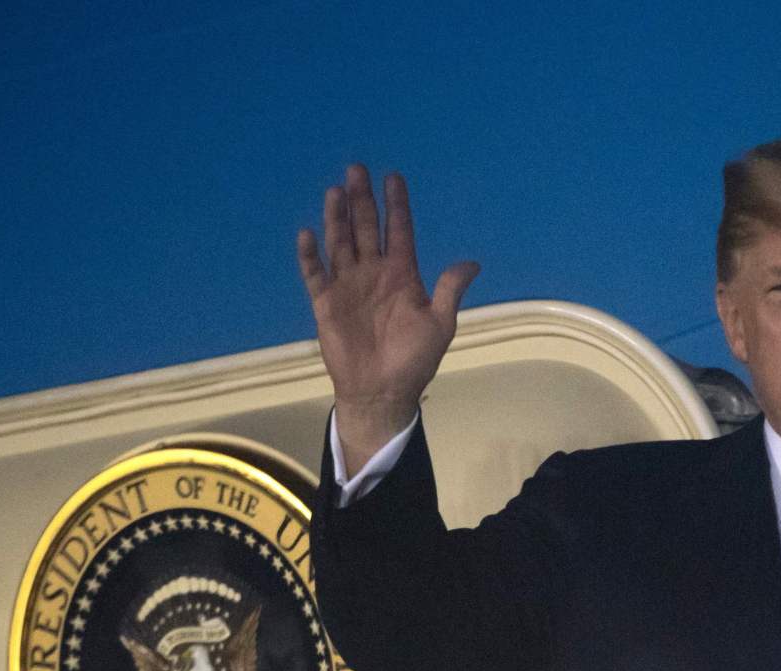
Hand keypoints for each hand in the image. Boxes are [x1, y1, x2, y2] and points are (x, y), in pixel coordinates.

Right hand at [296, 164, 479, 469]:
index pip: (398, 231)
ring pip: (340, 243)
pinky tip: (308, 234)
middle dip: (362, 200)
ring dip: (337, 218)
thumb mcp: (440, 324)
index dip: (396, 205)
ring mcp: (348, 286)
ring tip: (336, 191)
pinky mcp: (326, 303)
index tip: (393, 178)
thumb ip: (449, 290)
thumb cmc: (414, 360)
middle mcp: (373, 273)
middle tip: (357, 169)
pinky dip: (310, 255)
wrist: (383, 392)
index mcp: (401, 274)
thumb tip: (472, 263)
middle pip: (365, 228)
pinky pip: (315, 274)